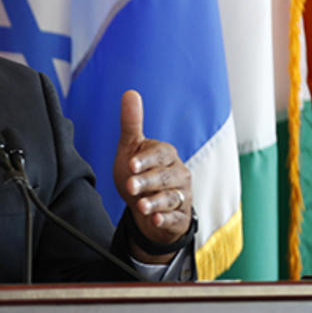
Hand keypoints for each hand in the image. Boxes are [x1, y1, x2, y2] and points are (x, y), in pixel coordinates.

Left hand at [113, 90, 192, 262]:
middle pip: (164, 177)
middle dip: (147, 182)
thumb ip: (131, 124)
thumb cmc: (138, 173)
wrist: (145, 207)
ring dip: (156, 202)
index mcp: (166, 155)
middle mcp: (178, 173)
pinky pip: (175, 217)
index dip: (145, 160)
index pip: (159, 155)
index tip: (131, 165)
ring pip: (171, 198)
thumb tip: (130, 92)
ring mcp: (181, 195)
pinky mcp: (179, 216)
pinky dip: (166, 219)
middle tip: (130, 187)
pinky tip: (156, 219)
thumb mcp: (131, 148)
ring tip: (142, 207)